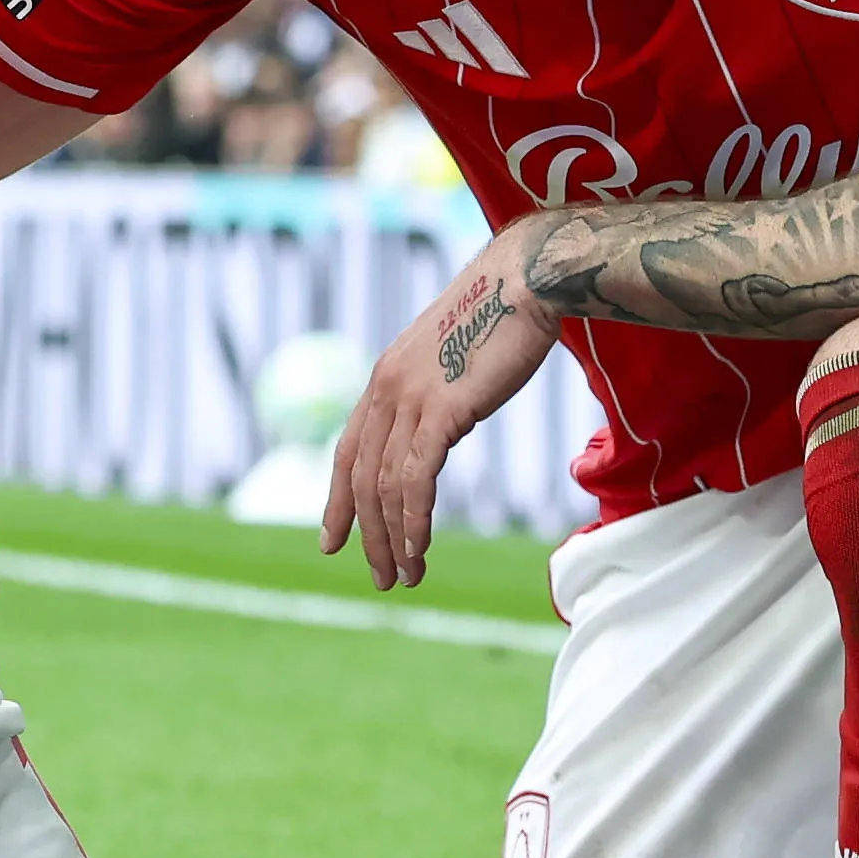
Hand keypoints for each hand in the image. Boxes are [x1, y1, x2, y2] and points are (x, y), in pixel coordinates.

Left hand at [323, 219, 557, 590]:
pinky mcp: (441, 408)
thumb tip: (439, 430)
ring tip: (405, 576)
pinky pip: (416, 478)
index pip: (348, 450)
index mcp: (385, 378)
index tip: (332, 540)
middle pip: (361, 477)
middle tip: (379, 578)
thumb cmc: (500, 316)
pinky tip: (418, 548)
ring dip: (393, 538)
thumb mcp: (452, 360)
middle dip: (366, 534)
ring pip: (386, 485)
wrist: (525, 279)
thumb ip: (436, 396)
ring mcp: (410, 397)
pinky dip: (413, 520)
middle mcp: (386, 388)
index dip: (337, 500)